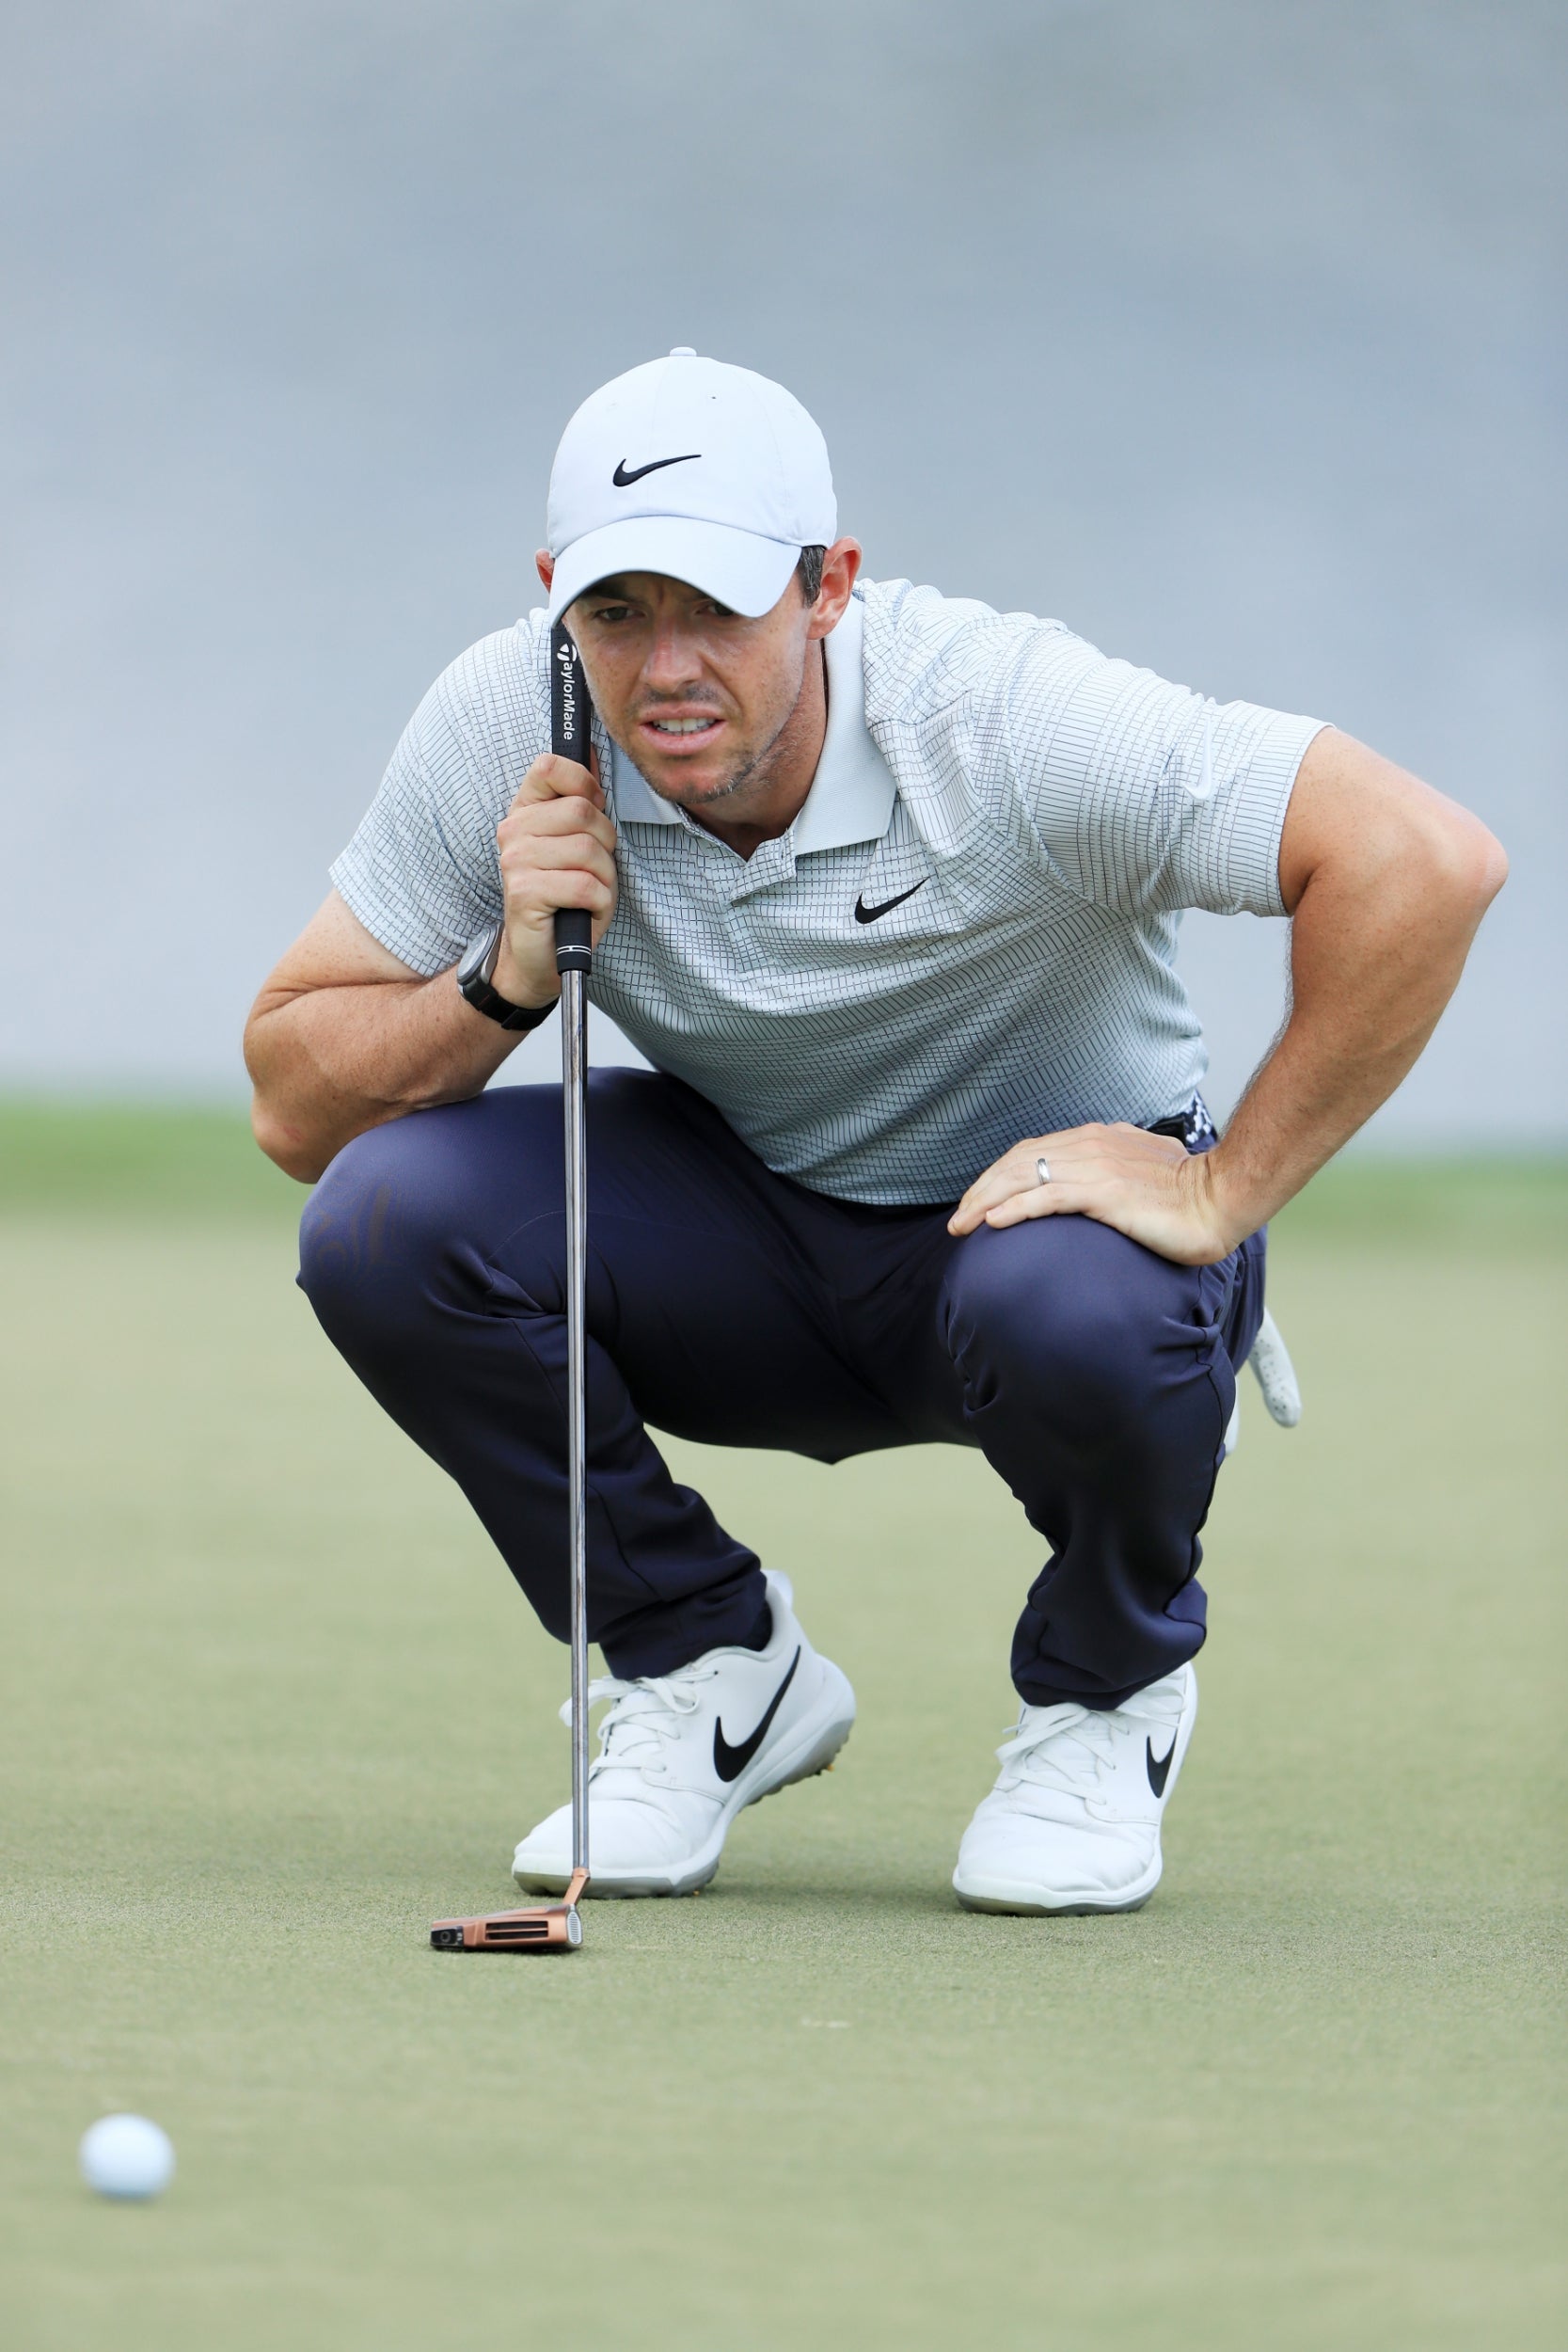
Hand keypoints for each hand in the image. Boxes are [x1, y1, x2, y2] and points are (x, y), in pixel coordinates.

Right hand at [492, 750, 617, 1008]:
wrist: (539, 955)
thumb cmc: (566, 897)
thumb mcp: (578, 843)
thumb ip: (582, 800)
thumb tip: (593, 750)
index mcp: (525, 811)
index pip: (552, 766)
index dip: (586, 786)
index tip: (593, 812)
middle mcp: (513, 830)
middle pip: (583, 812)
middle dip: (605, 845)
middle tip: (593, 870)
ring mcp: (515, 861)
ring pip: (589, 850)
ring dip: (604, 879)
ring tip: (587, 894)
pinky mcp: (524, 892)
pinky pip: (586, 885)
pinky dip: (599, 903)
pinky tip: (583, 911)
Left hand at [947, 1122, 1236, 1265]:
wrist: (1222, 1198)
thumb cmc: (1189, 1195)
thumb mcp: (1142, 1174)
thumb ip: (1115, 1172)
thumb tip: (1098, 1191)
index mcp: (1098, 1138)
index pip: (1033, 1151)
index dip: (999, 1175)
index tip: (979, 1201)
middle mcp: (1092, 1145)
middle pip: (1018, 1161)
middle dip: (982, 1189)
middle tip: (958, 1219)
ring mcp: (1097, 1166)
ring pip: (1024, 1177)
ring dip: (987, 1201)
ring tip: (963, 1224)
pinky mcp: (1105, 1192)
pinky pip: (1048, 1197)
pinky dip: (1016, 1208)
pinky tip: (993, 1223)